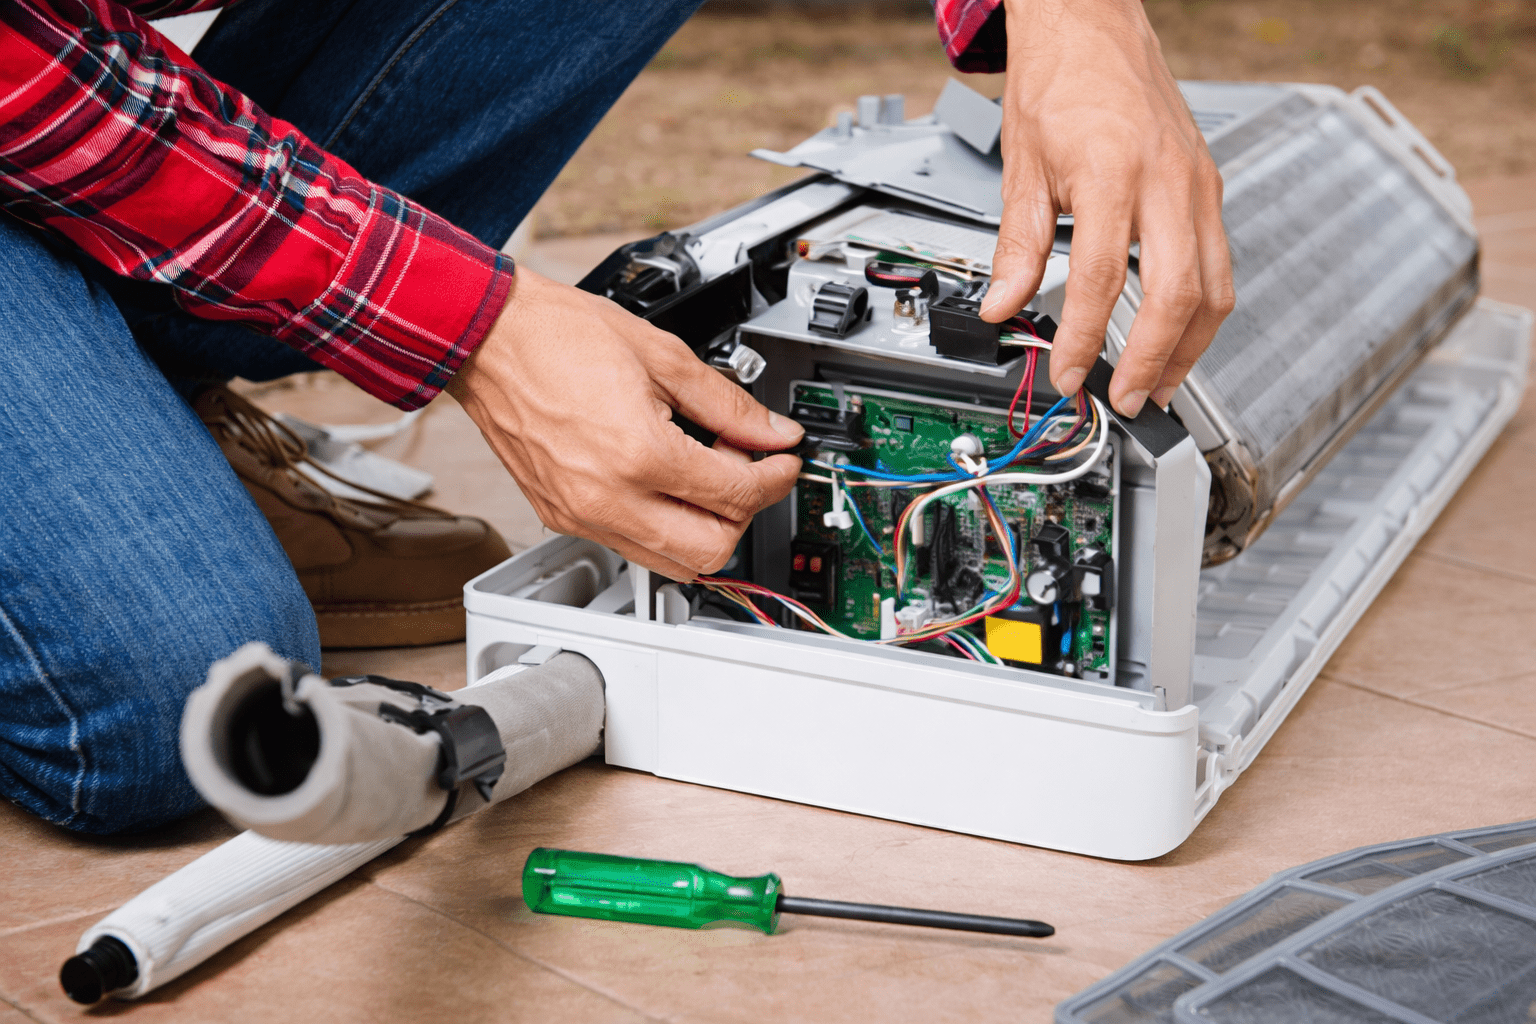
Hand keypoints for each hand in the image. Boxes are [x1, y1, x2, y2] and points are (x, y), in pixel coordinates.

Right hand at [446, 268, 803, 579]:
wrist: (489, 338)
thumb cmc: (557, 336)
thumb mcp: (663, 356)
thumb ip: (729, 403)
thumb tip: (773, 431)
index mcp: (639, 454)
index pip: (736, 495)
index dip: (775, 477)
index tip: (784, 461)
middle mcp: (608, 498)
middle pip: (710, 552)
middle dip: (744, 515)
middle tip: (748, 472)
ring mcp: (580, 515)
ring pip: (670, 563)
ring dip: (703, 530)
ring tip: (706, 478)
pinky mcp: (559, 517)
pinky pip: (629, 546)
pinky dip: (662, 526)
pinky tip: (665, 482)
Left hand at [979, 0, 1234, 417]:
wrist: (1093, 25)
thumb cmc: (1060, 79)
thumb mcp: (1022, 167)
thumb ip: (1017, 246)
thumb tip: (1003, 306)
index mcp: (1112, 174)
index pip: (1101, 280)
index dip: (1086, 339)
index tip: (1070, 374)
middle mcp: (1167, 180)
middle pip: (1177, 294)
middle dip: (1154, 360)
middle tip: (1126, 400)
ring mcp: (1197, 183)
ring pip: (1215, 285)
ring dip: (1190, 347)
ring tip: (1158, 385)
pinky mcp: (1207, 184)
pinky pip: (1218, 260)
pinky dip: (1202, 309)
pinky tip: (1178, 334)